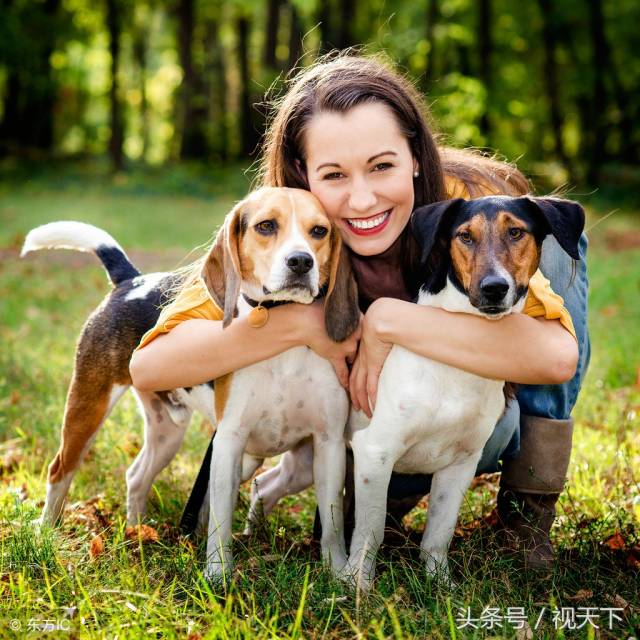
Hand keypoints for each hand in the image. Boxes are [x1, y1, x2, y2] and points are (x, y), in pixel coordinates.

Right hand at [299, 301, 360, 388]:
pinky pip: (343, 370)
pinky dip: (345, 379)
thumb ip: (347, 311)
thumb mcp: (338, 306)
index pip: (366, 331)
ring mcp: (347, 346)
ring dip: (354, 364)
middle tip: (365, 357)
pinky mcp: (336, 356)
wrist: (305, 320)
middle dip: (363, 352)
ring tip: (359, 374)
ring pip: (354, 358)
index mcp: (358, 320)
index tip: (370, 341)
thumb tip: (350, 310)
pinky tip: (348, 387)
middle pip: (363, 346)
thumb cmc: (318, 310)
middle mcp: (356, 334)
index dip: (365, 337)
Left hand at [349, 299, 393, 417]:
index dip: (353, 385)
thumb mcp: (379, 333)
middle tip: (358, 408)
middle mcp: (362, 361)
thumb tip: (390, 343)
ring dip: (363, 402)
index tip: (355, 394)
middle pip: (354, 383)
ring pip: (360, 388)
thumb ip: (382, 340)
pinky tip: (374, 406)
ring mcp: (367, 364)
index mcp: (362, 353)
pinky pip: (371, 386)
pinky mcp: (374, 366)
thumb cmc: (382, 322)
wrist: (380, 319)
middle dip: (355, 397)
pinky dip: (372, 398)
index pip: (354, 373)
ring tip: (367, 413)